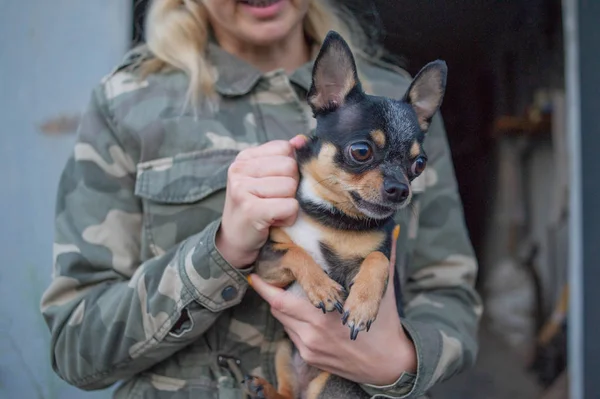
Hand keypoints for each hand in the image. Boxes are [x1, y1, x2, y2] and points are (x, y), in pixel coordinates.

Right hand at [216, 135, 308, 267]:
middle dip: (290, 187)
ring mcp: (242, 189)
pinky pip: (290, 206)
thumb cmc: (254, 207)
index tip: (273, 185)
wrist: (234, 241)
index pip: (285, 148)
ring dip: (288, 203)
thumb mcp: (265, 179)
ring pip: (291, 187)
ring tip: (272, 211)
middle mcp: (239, 170)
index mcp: (244, 158)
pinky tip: (273, 221)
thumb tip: (301, 140)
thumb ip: (282, 157)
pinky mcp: (251, 210)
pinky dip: (288, 217)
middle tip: (273, 201)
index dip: (288, 169)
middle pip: (290, 167)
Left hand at [249, 226, 416, 385]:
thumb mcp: (383, 291)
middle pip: (277, 310)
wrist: (388, 364)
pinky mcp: (310, 358)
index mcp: (324, 317)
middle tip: (267, 276)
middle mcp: (312, 334)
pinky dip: (292, 321)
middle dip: (270, 293)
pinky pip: (292, 334)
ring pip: (283, 322)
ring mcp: (310, 348)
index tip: (254, 274)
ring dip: (281, 307)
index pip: (281, 301)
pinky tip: (302, 311)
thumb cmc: (385, 326)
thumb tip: (390, 231)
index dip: (265, 288)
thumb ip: (381, 260)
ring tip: (284, 291)